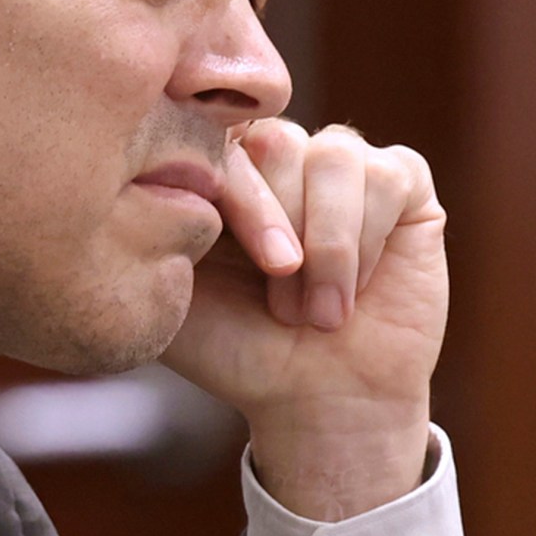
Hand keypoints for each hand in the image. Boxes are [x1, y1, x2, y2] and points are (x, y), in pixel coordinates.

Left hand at [158, 120, 447, 521]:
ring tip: (316, 313)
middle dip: (277, 225)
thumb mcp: (169, 291)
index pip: (213, 133)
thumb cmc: (236, 350)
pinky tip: (355, 292)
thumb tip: (133, 170)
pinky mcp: (402, 183)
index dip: (229, 193)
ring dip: (326, 245)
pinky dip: (367, 242)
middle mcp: (277, 156)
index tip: (221, 256)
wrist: (316, 401)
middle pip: (276, 139)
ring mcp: (341, 165)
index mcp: (217, 171)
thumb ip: (147, 230)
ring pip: (335, 156)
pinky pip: (388, 176)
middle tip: (279, 306)